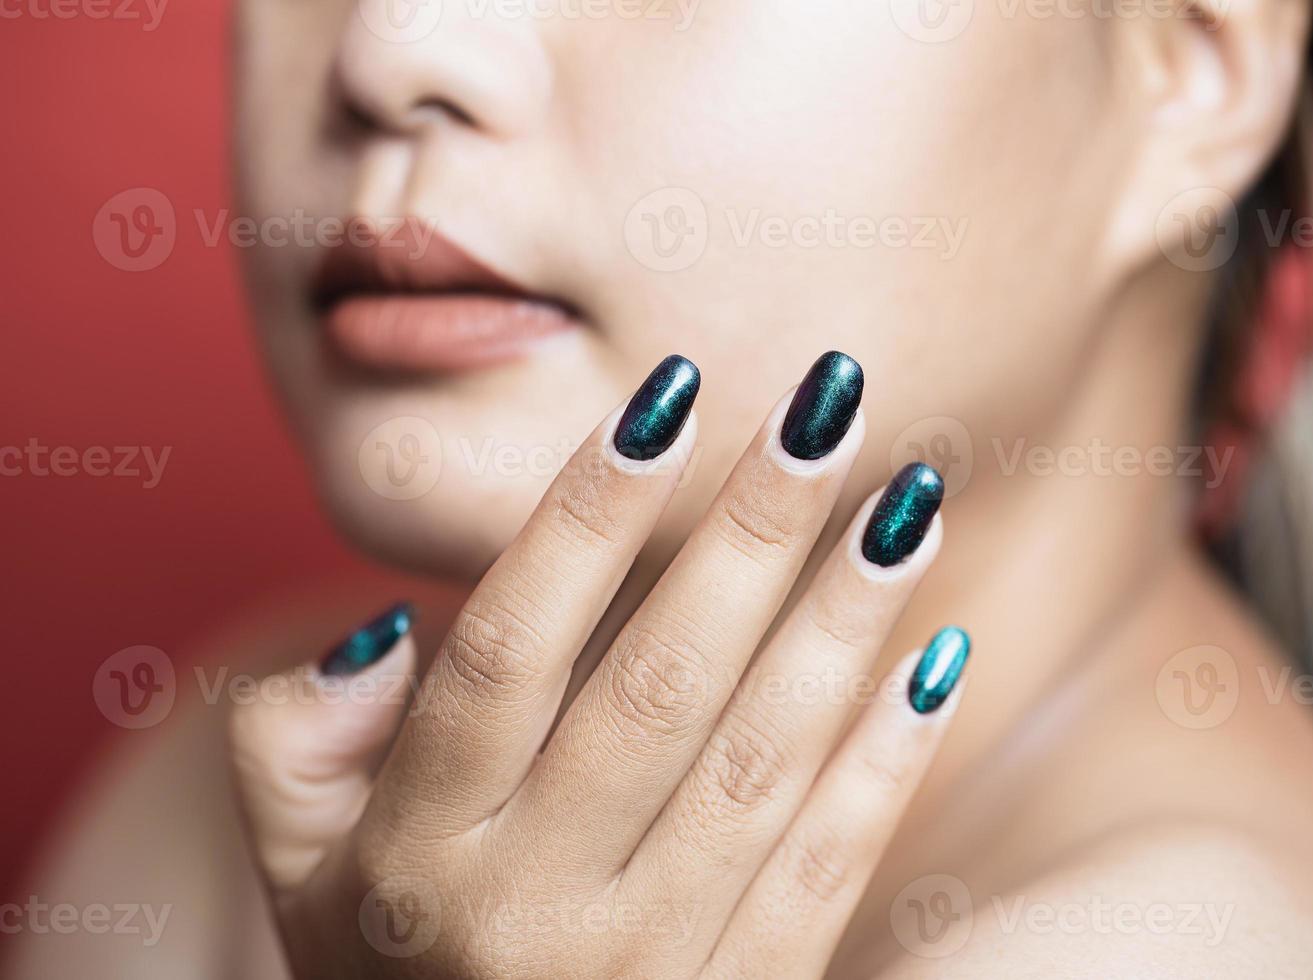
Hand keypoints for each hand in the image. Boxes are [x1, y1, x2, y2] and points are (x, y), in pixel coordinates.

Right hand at [229, 352, 968, 977]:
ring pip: (763, 763)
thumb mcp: (293, 870)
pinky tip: (937, 652)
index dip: (588, 515)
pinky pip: (829, 870)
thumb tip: (391, 623)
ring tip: (910, 499)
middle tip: (826, 404)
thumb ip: (292, 740)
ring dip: (843, 621)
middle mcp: (535, 908)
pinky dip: (889, 759)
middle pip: (659, 685)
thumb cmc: (384, 970)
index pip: (507, 650)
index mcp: (417, 855)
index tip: (668, 397)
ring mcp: (651, 966)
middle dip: (750, 532)